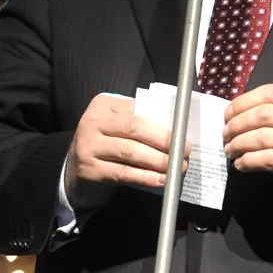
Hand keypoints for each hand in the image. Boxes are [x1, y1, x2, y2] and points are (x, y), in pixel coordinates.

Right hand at [65, 93, 189, 211]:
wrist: (74, 169)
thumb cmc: (108, 142)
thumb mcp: (120, 125)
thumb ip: (142, 121)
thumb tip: (179, 130)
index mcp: (105, 104)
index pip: (140, 110)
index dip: (164, 121)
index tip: (185, 131)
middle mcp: (92, 122)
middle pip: (135, 128)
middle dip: (164, 140)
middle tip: (185, 150)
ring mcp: (87, 146)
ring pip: (130, 152)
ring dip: (158, 161)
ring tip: (177, 167)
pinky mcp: (89, 170)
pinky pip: (123, 172)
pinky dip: (145, 177)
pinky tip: (160, 180)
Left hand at [223, 84, 272, 220]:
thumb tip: (239, 112)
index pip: (271, 92)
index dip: (244, 101)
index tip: (228, 113)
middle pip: (264, 114)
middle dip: (237, 124)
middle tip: (225, 134)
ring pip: (262, 138)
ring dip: (238, 144)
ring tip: (230, 151)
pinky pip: (267, 160)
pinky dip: (248, 161)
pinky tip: (241, 164)